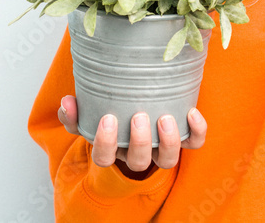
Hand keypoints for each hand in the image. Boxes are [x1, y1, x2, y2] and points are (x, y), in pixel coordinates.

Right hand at [58, 95, 206, 178]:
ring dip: (169, 141)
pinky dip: (197, 131)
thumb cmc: (113, 116)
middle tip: (138, 116)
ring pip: (168, 160)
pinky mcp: (185, 139)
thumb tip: (67, 101)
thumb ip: (75, 112)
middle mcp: (139, 154)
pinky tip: (192, 112)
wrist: (138, 111)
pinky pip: (195, 143)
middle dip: (140, 142)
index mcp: (114, 150)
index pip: (104, 159)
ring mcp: (162, 149)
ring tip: (164, 118)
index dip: (106, 144)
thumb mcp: (90, 115)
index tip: (108, 119)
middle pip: (140, 163)